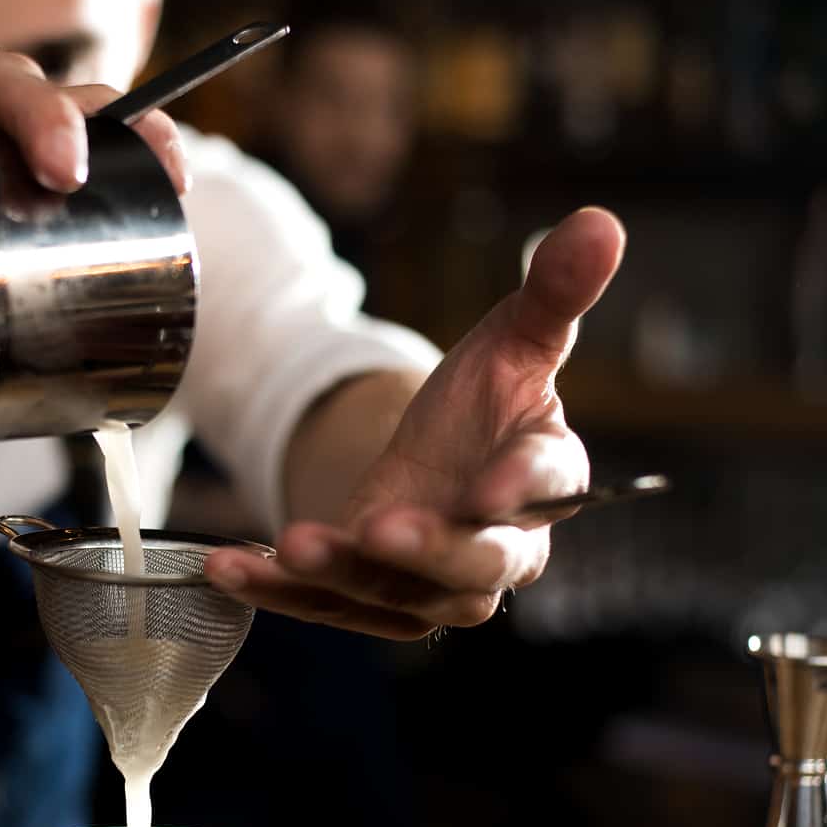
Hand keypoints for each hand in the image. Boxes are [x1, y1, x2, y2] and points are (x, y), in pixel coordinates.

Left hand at [204, 207, 626, 639]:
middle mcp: (497, 549)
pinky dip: (274, 591)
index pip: (542, 487)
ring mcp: (429, 585)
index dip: (519, 489)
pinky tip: (226, 568)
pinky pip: (322, 604)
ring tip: (291, 545)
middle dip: (429, 551)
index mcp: (545, 480)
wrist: (435, 458)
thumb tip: (601, 222)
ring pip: (392, 592)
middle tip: (379, 530)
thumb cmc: (486, 403)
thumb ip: (554, 291)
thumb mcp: (512, 339)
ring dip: (338, 573)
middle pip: (475, 567)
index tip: (488, 489)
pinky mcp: (368, 599)